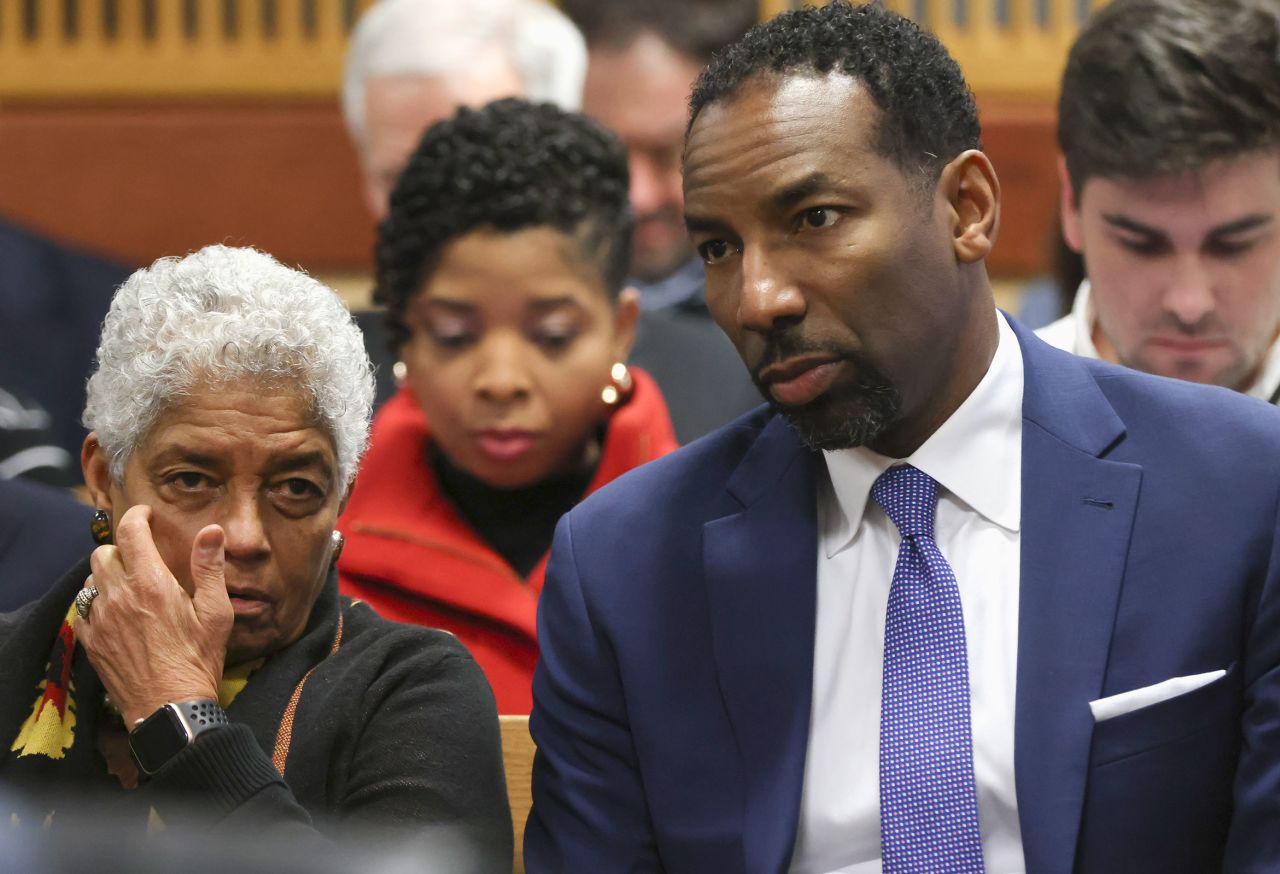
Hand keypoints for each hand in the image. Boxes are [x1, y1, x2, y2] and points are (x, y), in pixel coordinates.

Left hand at [76, 505, 234, 726]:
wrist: (169, 707)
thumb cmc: (198, 660)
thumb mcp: (216, 613)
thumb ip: (210, 568)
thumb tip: (211, 531)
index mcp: (152, 584)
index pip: (131, 532)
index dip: (137, 516)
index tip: (146, 516)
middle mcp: (119, 597)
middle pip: (103, 553)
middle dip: (122, 548)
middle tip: (142, 557)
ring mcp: (100, 620)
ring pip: (91, 579)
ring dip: (108, 575)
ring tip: (130, 586)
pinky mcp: (90, 640)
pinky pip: (82, 608)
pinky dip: (97, 602)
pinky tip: (116, 612)